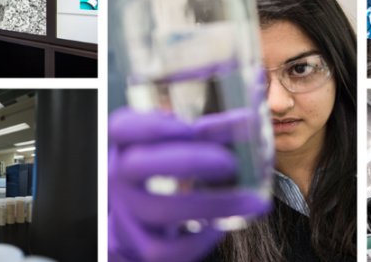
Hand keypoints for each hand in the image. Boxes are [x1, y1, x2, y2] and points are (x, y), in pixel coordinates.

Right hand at [108, 108, 272, 261]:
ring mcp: (127, 211)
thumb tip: (249, 121)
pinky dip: (199, 241)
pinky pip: (166, 249)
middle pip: (137, 165)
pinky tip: (223, 226)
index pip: (121, 127)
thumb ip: (212, 131)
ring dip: (212, 205)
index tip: (189, 126)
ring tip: (251, 201)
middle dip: (188, 161)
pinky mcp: (141, 243)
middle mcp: (119, 176)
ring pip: (160, 211)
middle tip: (230, 162)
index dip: (153, 125)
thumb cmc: (167, 170)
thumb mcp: (181, 145)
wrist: (138, 219)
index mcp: (127, 144)